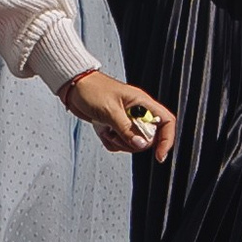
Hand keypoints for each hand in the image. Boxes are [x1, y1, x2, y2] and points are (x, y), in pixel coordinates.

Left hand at [62, 70, 176, 159]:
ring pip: (134, 143)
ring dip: (120, 142)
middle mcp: (137, 113)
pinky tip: (103, 130)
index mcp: (142, 103)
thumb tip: (141, 144)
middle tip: (119, 135)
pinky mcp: (116, 127)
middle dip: (135, 142)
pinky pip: (119, 143)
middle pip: (150, 137)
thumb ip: (126, 129)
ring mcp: (126, 121)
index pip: (166, 122)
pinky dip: (111, 142)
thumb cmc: (92, 90)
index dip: (167, 139)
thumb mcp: (110, 111)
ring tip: (108, 130)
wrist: (74, 87)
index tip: (159, 154)